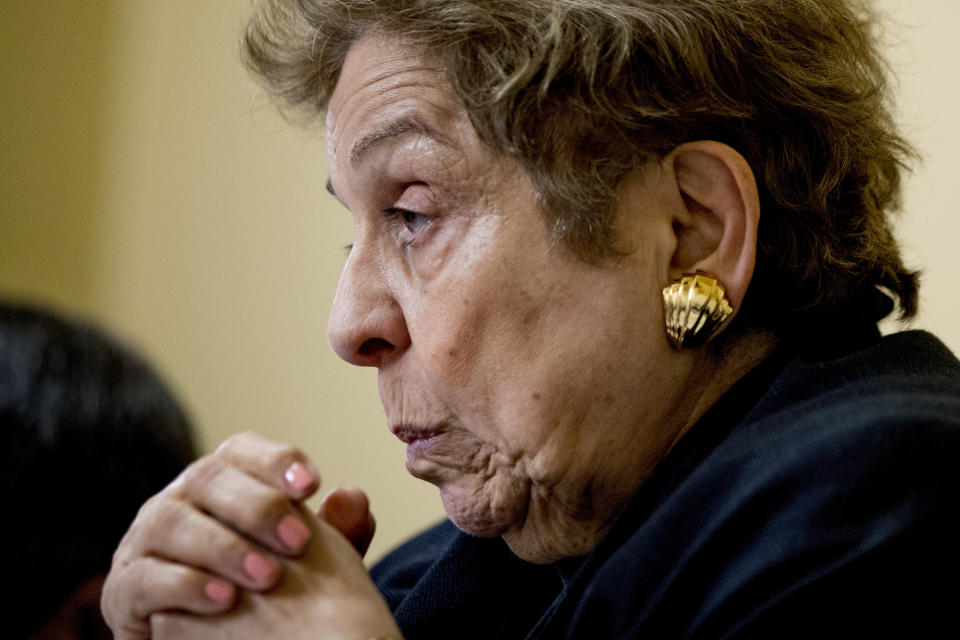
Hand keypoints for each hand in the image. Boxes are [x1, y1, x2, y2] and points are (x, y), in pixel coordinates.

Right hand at [101, 432, 383, 638]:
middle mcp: (180, 497)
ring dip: (223, 548)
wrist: (211, 639)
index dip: (276, 460)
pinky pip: (145, 576)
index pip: (243, 450)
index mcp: (223, 479)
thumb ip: (336, 533)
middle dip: (257, 507)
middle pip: (209, 478)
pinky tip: (224, 600)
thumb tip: (353, 498)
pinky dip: (185, 585)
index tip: (313, 483)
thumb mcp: (307, 562)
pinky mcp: (124, 586)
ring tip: (267, 577)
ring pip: (174, 523)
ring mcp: (145, 538)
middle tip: (300, 542)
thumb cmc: (263, 586)